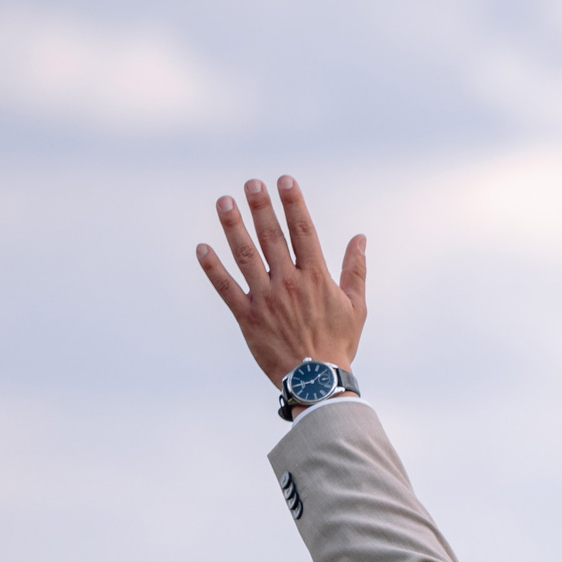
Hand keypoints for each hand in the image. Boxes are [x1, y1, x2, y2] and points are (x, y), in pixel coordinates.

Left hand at [195, 175, 366, 385]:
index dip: (293, 203)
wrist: (317, 380)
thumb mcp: (356, 305)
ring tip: (224, 202)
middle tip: (251, 184)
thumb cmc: (339, 343)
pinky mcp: (247, 316)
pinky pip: (225, 288)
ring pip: (245, 255)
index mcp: (316, 277)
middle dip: (261, 207)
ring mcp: (265, 298)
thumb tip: (360, 238)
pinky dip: (212, 268)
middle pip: (271, 236)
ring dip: (233, 227)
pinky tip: (202, 247)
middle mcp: (288, 282)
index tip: (284, 180)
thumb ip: (356, 269)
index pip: (303, 231)